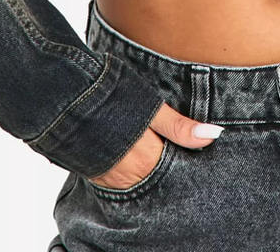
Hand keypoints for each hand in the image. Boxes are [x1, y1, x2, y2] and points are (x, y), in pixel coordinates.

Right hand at [85, 101, 224, 188]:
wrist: (65, 98)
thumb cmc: (112, 98)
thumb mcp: (152, 108)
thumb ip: (181, 127)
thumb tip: (214, 135)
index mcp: (148, 160)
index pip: (175, 169)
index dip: (183, 159)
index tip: (190, 152)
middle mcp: (130, 176)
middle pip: (157, 177)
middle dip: (165, 166)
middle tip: (167, 148)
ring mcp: (110, 178)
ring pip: (138, 180)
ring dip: (145, 168)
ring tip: (147, 149)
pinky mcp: (94, 173)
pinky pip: (118, 179)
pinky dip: (127, 170)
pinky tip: (128, 153)